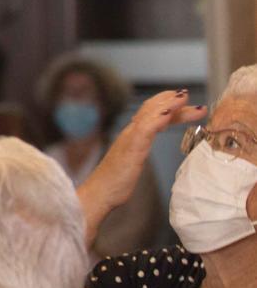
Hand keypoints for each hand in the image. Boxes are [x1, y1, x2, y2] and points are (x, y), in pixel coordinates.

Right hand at [80, 88, 202, 224]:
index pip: (153, 114)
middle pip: (153, 109)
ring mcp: (130, 138)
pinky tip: (169, 114)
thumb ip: (138, 151)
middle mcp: (131, 132)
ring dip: (169, 104)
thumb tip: (144, 150)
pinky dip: (159, 118)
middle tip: (189, 94)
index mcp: (133, 135)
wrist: (99, 193)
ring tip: (184, 97)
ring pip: (150, 114)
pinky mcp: (131, 147)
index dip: (168, 106)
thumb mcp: (131, 162)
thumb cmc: (115, 182)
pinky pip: (146, 128)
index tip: (185, 102)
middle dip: (173, 101)